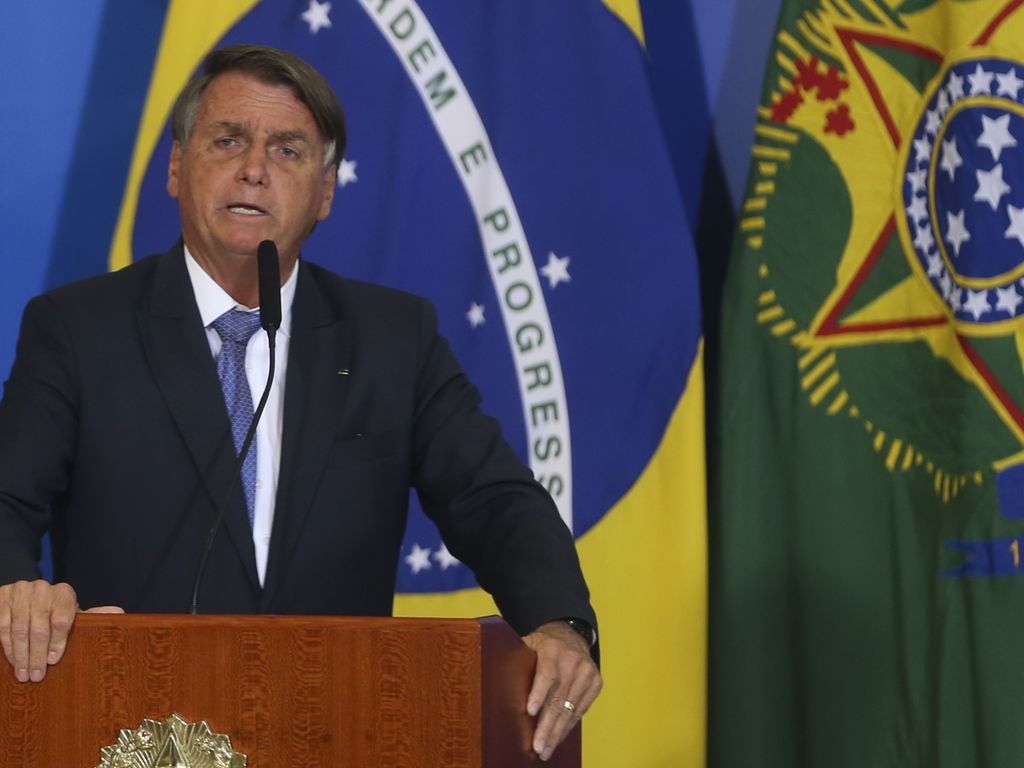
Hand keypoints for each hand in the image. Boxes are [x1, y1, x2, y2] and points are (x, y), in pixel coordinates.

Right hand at [0, 579, 122, 682]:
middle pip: (39, 627)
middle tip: (36, 676)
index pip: (62, 619)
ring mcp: (20, 591)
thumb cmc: (53, 612)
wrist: (24, 598)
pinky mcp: (1, 597)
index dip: (58, 642)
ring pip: (19, 629)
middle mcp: (42, 588)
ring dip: (21, 655)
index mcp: (64, 592)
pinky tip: (12, 660)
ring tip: (23, 674)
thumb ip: (92, 616)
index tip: (54, 661)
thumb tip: (119, 613)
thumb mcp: (72, 614)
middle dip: (37, 655)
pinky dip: (7, 646)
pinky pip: (2, 626)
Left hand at [523, 620, 602, 760]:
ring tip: (545, 749)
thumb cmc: (544, 645)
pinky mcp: (596, 683)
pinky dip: (568, 726)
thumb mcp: (529, 643)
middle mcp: (573, 660)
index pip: (547, 673)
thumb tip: (494, 672)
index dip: (538, 693)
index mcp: (552, 649)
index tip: (530, 712)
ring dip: (558, 732)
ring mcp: (587, 672)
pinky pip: (581, 710)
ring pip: (570, 708)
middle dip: (547, 725)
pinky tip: (558, 738)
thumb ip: (516, 656)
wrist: (572, 635)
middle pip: (559, 698)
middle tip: (537, 745)